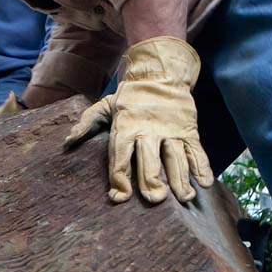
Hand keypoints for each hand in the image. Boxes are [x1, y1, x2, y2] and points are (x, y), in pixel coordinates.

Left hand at [63, 36, 213, 203]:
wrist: (160, 72)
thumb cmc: (129, 97)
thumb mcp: (104, 106)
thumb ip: (86, 124)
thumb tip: (67, 142)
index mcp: (126, 126)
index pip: (120, 156)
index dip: (119, 178)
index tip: (119, 197)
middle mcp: (149, 130)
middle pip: (150, 160)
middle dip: (152, 180)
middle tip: (154, 199)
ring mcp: (171, 130)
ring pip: (176, 157)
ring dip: (180, 179)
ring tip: (184, 198)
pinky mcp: (188, 129)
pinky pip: (196, 150)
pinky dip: (202, 166)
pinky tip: (203, 183)